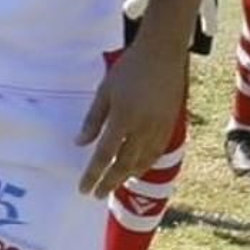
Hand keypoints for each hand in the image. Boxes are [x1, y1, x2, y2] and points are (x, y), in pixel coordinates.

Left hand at [76, 39, 185, 198]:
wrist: (163, 54)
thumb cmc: (129, 69)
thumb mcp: (105, 91)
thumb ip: (93, 119)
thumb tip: (80, 143)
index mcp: (123, 118)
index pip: (104, 155)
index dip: (93, 174)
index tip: (84, 189)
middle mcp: (142, 128)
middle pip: (124, 164)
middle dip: (109, 182)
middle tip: (97, 195)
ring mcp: (159, 129)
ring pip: (142, 162)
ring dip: (126, 177)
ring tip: (113, 185)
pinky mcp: (170, 126)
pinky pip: (156, 154)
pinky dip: (143, 166)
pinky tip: (135, 170)